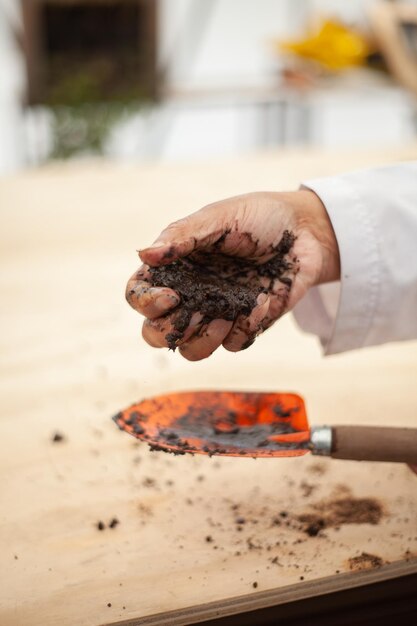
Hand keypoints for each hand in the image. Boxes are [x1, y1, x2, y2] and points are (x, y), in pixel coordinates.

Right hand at [126, 191, 339, 359]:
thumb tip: (144, 254)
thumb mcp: (218, 218)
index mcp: (174, 267)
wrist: (306, 231)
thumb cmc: (259, 217)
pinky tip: (263, 301)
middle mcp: (189, 293)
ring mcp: (216, 312)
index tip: (172, 296)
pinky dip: (245, 329)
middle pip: (156, 332)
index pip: (139, 295)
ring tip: (227, 315)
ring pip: (191, 350)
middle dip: (168, 332)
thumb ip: (182, 236)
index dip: (146, 303)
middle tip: (194, 313)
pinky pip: (233, 345)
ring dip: (204, 340)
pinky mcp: (245, 325)